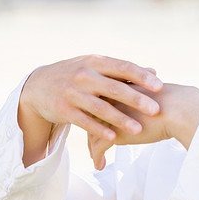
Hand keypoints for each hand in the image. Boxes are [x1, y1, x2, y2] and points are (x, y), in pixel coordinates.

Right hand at [17, 55, 162, 165]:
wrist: (38, 85)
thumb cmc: (76, 74)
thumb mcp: (96, 66)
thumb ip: (122, 70)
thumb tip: (154, 71)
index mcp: (95, 62)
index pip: (122, 67)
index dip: (141, 77)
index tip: (160, 86)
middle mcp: (84, 75)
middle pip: (114, 88)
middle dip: (136, 99)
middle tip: (156, 110)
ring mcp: (72, 93)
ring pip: (100, 107)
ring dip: (120, 119)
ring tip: (138, 129)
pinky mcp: (63, 109)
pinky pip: (84, 121)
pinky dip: (99, 129)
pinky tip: (114, 138)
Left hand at [88, 83, 198, 169]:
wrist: (180, 110)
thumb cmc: (177, 102)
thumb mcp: (157, 94)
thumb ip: (147, 97)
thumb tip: (154, 103)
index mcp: (120, 86)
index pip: (102, 99)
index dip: (99, 111)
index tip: (99, 121)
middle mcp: (111, 99)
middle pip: (92, 115)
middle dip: (92, 130)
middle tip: (92, 142)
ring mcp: (110, 116)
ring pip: (92, 133)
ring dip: (92, 147)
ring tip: (94, 156)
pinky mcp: (114, 133)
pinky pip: (99, 148)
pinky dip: (97, 157)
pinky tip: (100, 165)